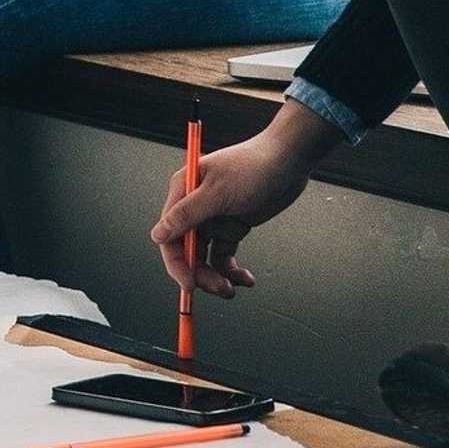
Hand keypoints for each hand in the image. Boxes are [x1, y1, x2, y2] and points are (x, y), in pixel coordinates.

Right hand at [148, 103, 340, 296]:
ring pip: (205, 256)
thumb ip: (186, 215)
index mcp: (183, 193)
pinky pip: (225, 254)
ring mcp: (214, 218)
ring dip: (216, 275)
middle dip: (200, 273)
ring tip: (233, 287)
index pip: (169, 235)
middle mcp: (194, 207)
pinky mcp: (233, 226)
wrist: (290, 159)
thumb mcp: (218, 193)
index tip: (189, 284)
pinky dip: (232, 269)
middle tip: (220, 288)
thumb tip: (158, 235)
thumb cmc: (254, 167)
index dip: (177, 262)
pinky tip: (245, 278)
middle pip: (186, 250)